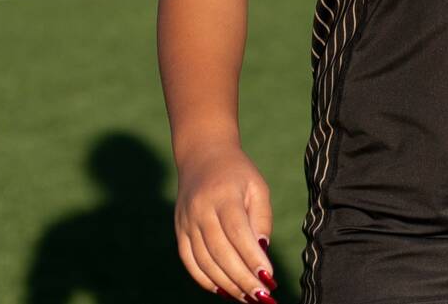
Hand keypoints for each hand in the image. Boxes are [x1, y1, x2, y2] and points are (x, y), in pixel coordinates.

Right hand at [174, 140, 277, 300]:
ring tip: (247, 298)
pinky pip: (190, 262)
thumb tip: (261, 252)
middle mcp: (201, 210)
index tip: (268, 277)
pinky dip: (206, 280)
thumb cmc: (238, 173)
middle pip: (221, 252)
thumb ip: (261, 218)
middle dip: (242, 278)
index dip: (252, 257)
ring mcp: (187, 222)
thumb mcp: (257, 187)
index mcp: (224, 195)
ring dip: (227, 284)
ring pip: (205, 261)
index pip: (238, 232)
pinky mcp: (179, 231)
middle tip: (261, 296)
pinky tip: (223, 291)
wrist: (202, 157)